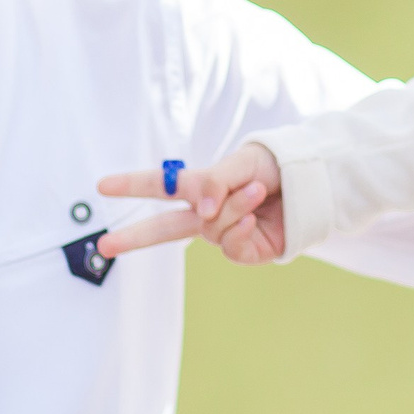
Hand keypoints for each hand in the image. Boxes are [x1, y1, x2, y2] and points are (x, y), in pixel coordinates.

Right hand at [94, 144, 285, 263]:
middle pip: (164, 228)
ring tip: (260, 191)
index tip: (101, 186)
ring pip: (213, 228)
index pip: (162, 186)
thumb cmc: (276, 165)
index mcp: (203, 186)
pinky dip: (243, 227)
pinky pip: (231, 245)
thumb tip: (200, 211)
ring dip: (236, 207)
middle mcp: (209, 213)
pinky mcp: (246, 251)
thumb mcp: (243, 162)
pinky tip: (256, 217)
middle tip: (104, 246)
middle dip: (134, 235)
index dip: (132, 185)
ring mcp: (226, 234)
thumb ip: (215, 182)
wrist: (313, 182)